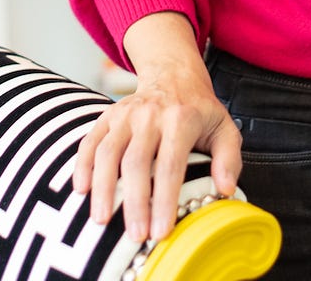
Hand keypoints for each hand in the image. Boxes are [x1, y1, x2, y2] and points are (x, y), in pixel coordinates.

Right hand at [72, 15, 242, 242]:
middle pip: (137, 162)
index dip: (164, 200)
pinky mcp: (108, 115)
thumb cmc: (200, 111)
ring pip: (109, 151)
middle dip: (135, 202)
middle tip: (135, 236)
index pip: (171, 164)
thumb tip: (225, 190)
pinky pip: (91, 140)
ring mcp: (126, 113)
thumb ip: (229, 159)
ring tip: (101, 220)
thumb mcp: (224, 128)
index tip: (161, 233)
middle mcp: (150, 114)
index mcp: (181, 119)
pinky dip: (83, 164)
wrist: (174, 75)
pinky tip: (81, 190)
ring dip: (103, 187)